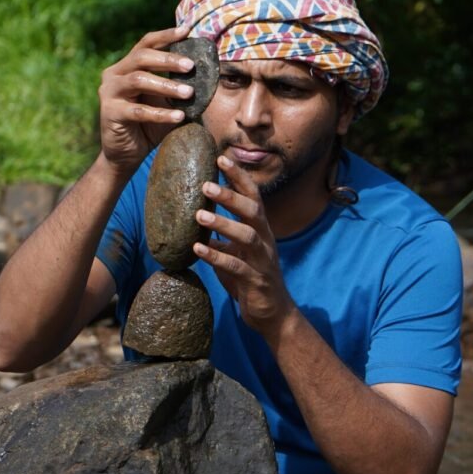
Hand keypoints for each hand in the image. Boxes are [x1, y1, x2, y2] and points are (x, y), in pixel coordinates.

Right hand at [97, 26, 194, 175]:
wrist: (126, 154)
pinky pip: (138, 110)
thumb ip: (178, 88)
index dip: (166, 36)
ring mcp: (109, 92)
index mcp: (127, 66)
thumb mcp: (165, 103)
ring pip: (139, 80)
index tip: (187, 31)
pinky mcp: (110, 112)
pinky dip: (160, 113)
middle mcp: (114, 74)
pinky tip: (178, 118)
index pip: (146, 44)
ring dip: (166, 86)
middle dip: (168, 59)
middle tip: (191, 65)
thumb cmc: (148, 126)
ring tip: (188, 93)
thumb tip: (208, 77)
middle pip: (141, 57)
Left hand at [194, 155, 295, 336]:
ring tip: (199, 215)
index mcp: (261, 230)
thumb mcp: (238, 252)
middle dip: (231, 195)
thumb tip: (198, 216)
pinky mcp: (255, 281)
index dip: (239, 177)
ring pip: (247, 236)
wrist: (273, 315)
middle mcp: (265, 240)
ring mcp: (262, 260)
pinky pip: (236, 266)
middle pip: (252, 210)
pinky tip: (198, 249)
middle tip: (205, 184)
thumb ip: (223, 236)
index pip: (253, 197)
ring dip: (223, 224)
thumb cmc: (252, 280)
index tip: (221, 158)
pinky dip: (216, 256)